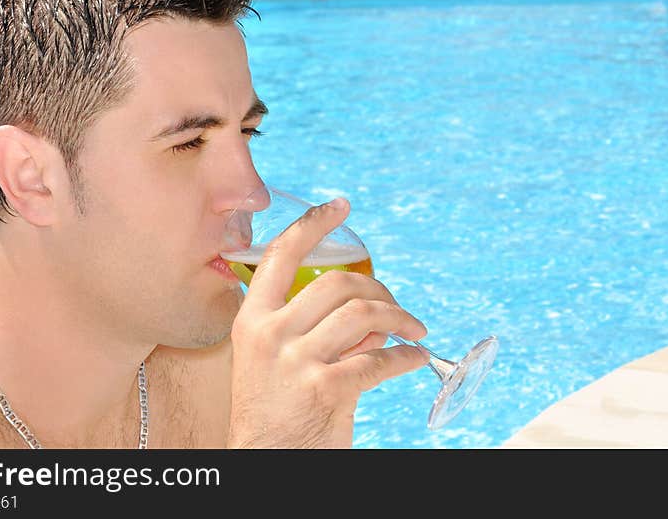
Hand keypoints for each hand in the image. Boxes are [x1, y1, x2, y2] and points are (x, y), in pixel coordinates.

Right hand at [226, 199, 428, 448]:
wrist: (265, 461)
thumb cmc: (271, 412)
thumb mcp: (273, 361)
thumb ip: (312, 330)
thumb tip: (368, 317)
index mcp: (252, 320)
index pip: (279, 255)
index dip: (313, 224)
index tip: (340, 205)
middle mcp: (270, 334)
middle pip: (338, 283)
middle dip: (380, 290)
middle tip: (397, 310)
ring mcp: (297, 361)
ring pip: (364, 315)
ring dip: (400, 319)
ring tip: (414, 332)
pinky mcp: (326, 389)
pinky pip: (380, 361)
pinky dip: (407, 358)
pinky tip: (416, 359)